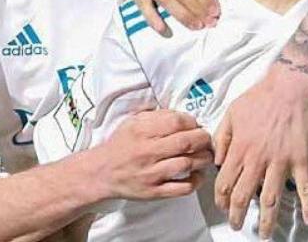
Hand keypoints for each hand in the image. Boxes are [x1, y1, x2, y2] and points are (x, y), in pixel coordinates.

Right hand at [90, 110, 212, 200]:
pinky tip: (198, 174)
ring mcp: (151, 174)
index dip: (193, 121)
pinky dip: (196, 181)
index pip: (177, 121)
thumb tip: (184, 115)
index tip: (196, 124)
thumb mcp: (133, 122)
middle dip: (204, 138)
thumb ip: (157, 115)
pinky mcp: (154, 192)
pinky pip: (182, 188)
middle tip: (207, 139)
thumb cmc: (121, 145)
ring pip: (188, 164)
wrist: (101, 173)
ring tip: (206, 155)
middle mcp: (147, 152)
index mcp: (142, 131)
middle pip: (186, 142)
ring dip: (204, 158)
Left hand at [213, 66, 307, 235]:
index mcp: (240, 149)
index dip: (222, 200)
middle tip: (237, 226)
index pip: (225, 183)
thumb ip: (221, 138)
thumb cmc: (260, 97)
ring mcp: (281, 161)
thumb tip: (215, 161)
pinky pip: (306, 188)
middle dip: (238, 216)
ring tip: (265, 234)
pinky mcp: (302, 159)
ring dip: (267, 220)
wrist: (290, 86)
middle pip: (244, 196)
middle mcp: (258, 159)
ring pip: (271, 199)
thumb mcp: (231, 113)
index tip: (223, 208)